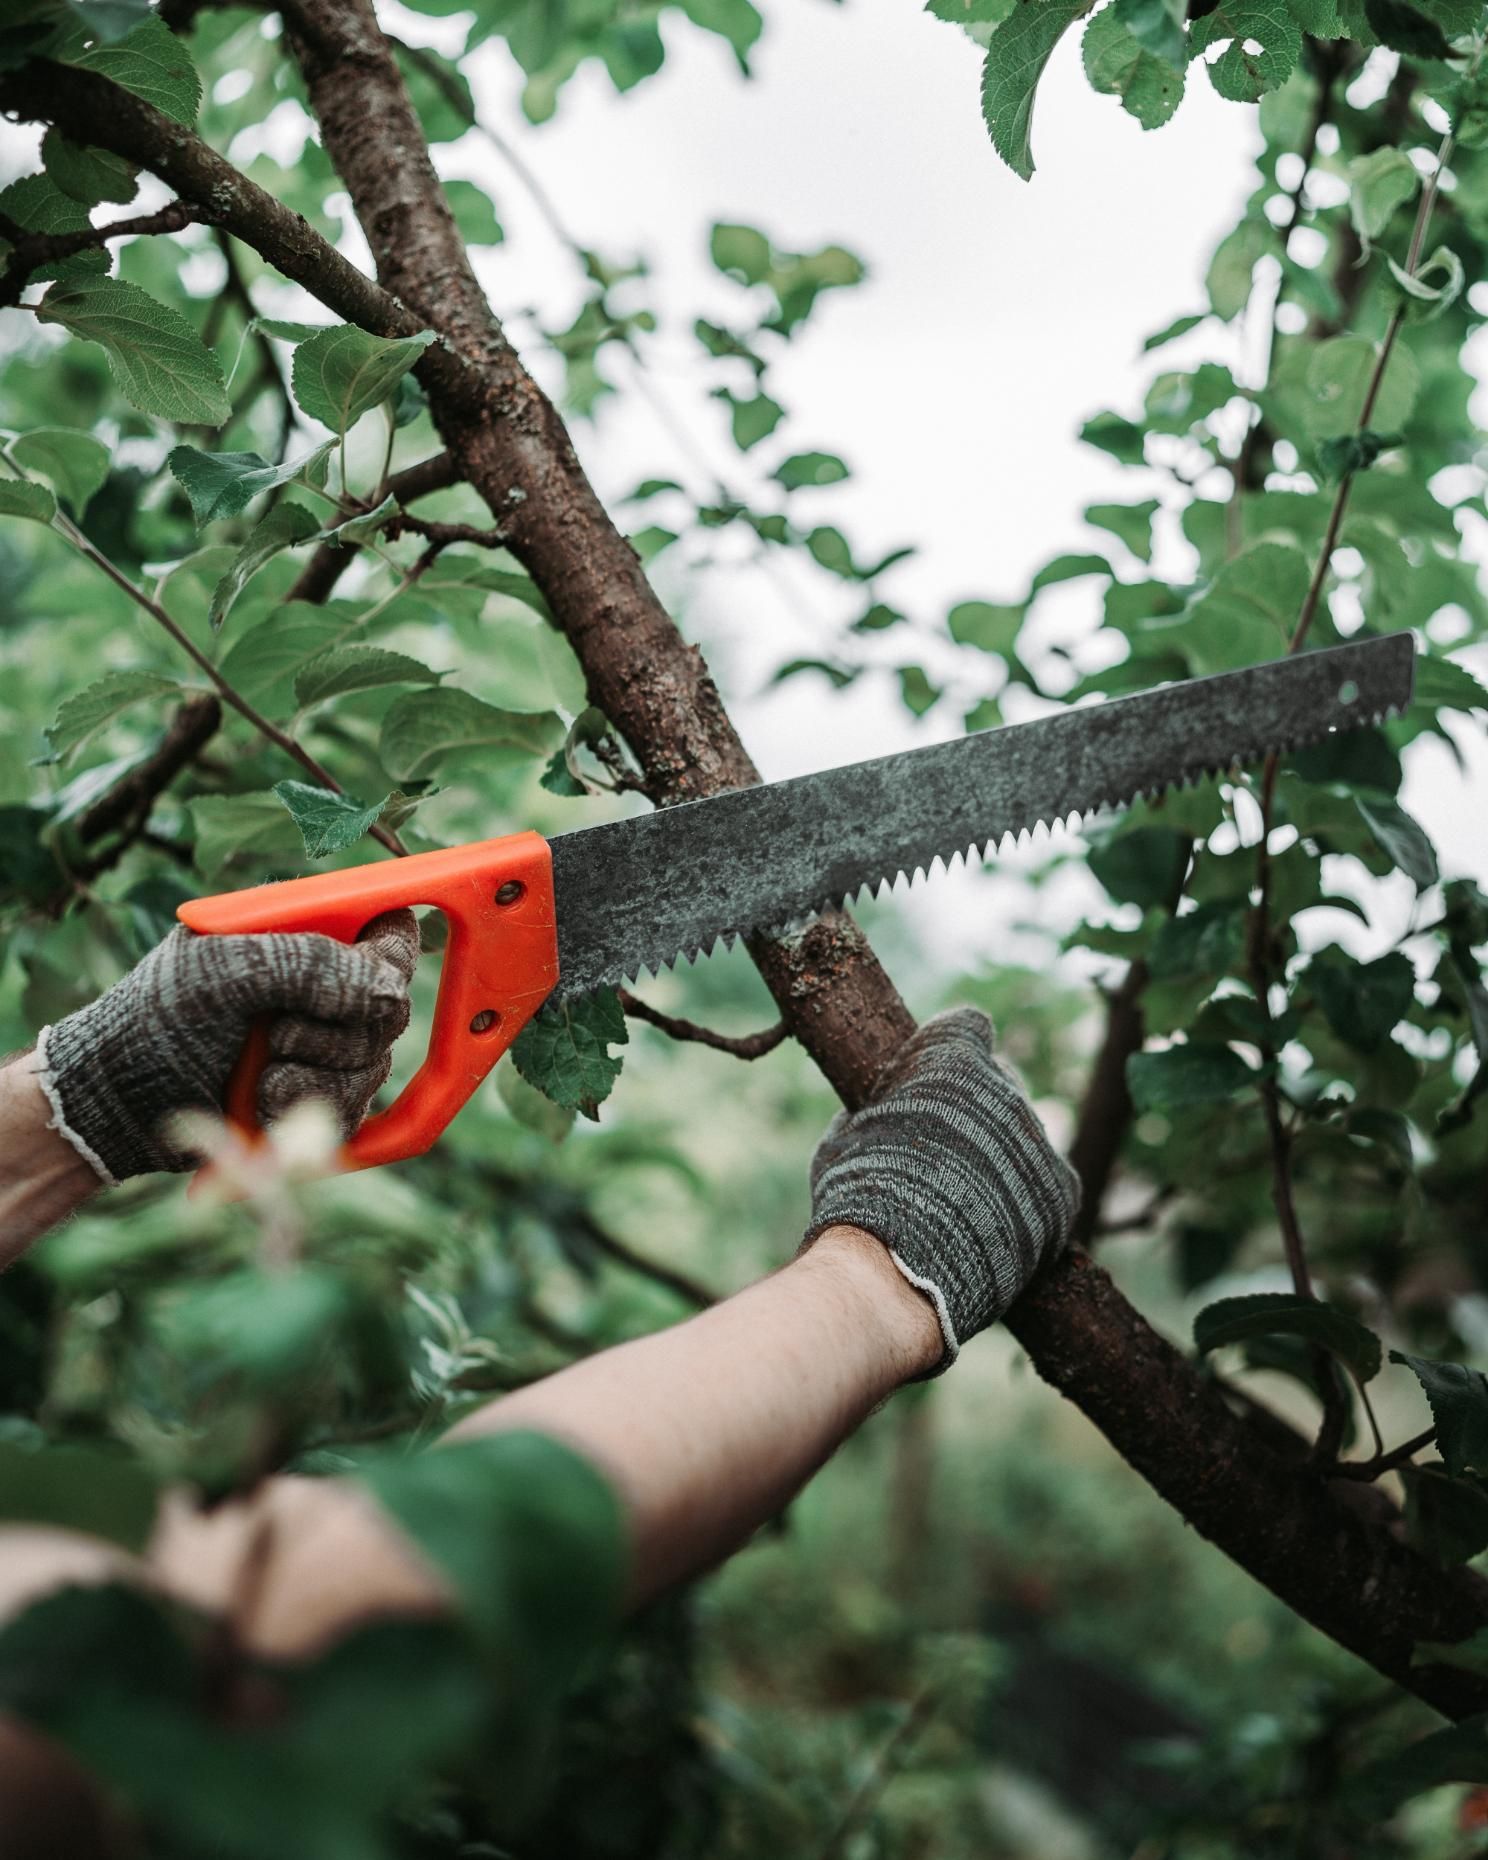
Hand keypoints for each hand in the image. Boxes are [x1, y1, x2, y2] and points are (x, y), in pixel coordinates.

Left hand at [34, 911, 418, 1184]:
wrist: (114, 1107)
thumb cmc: (153, 1020)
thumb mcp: (220, 972)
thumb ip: (305, 965)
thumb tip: (389, 991)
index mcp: (302, 934)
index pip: (390, 930)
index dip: (390, 957)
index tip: (365, 984)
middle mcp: (321, 987)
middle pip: (392, 1006)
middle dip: (337, 1032)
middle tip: (276, 1035)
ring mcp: (321, 1044)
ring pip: (375, 1064)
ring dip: (316, 1078)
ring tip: (259, 1077)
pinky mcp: (316, 1097)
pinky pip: (354, 1110)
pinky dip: (308, 1113)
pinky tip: (262, 1106)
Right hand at [804, 1007, 1079, 1372]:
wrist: (896, 1272)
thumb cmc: (857, 1196)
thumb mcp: (844, 1135)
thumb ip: (876, 1110)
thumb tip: (878, 1115)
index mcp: (949, 1058)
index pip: (967, 1027)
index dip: (949, 1050)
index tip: (933, 1079)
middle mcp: (1003, 1087)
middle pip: (999, 1082)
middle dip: (974, 1107)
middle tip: (942, 1149)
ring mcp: (1037, 1140)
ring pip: (1023, 1134)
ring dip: (999, 1156)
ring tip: (962, 1200)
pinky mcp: (1061, 1191)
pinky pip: (1047, 1180)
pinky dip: (1026, 1197)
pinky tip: (994, 1224)